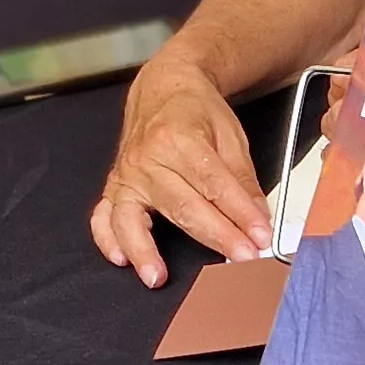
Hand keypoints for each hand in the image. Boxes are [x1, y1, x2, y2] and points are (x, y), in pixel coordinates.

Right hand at [91, 43, 272, 283]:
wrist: (163, 88)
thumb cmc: (196, 109)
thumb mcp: (230, 135)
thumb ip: (243, 180)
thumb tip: (257, 220)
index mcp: (180, 138)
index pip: (214, 185)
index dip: (240, 214)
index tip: (261, 236)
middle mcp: (148, 158)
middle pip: (182, 206)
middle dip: (216, 236)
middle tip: (242, 259)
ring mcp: (127, 174)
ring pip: (134, 217)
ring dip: (144, 250)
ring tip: (157, 276)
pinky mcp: (115, 185)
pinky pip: (103, 215)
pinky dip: (107, 239)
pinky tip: (120, 258)